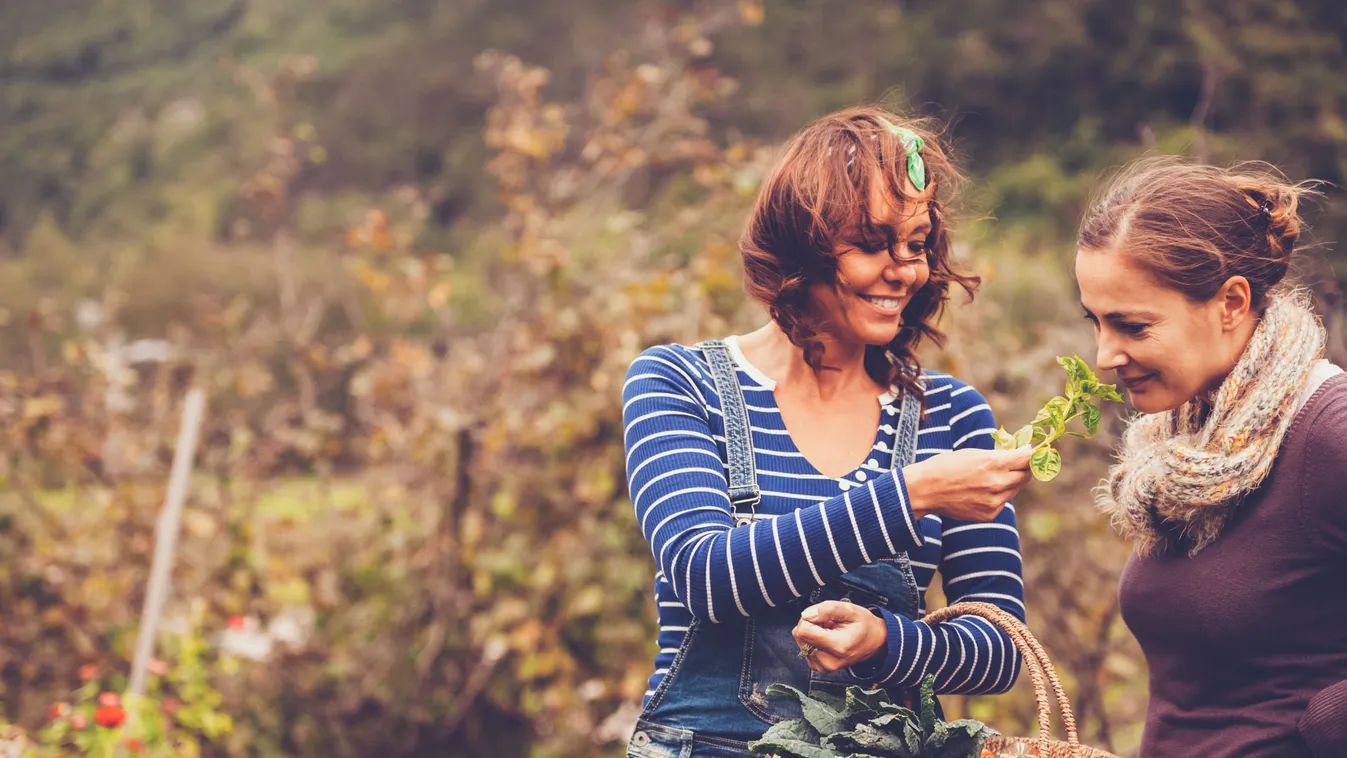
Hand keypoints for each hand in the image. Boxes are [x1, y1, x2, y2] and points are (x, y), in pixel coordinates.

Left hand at [791, 600, 887, 673]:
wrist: (876, 642)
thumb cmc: (865, 625)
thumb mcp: (850, 609)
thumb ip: (827, 609)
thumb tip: (806, 615)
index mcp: (837, 646)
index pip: (803, 631)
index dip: (809, 618)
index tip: (823, 617)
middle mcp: (828, 661)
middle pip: (800, 636)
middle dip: (811, 624)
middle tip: (829, 624)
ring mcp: (823, 667)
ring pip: (801, 641)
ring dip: (813, 633)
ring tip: (831, 632)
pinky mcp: (820, 668)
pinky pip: (805, 649)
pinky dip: (813, 641)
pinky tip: (828, 639)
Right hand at [902, 446, 1031, 521]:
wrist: (925, 490)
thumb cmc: (946, 466)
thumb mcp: (972, 453)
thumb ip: (998, 456)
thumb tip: (1021, 452)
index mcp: (993, 463)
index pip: (1026, 458)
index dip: (1032, 453)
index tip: (1033, 450)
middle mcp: (997, 483)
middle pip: (1025, 475)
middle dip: (1023, 467)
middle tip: (1018, 462)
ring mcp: (994, 501)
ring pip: (1014, 489)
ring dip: (1010, 482)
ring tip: (992, 476)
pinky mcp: (989, 514)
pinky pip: (1003, 502)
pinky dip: (998, 495)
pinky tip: (982, 490)